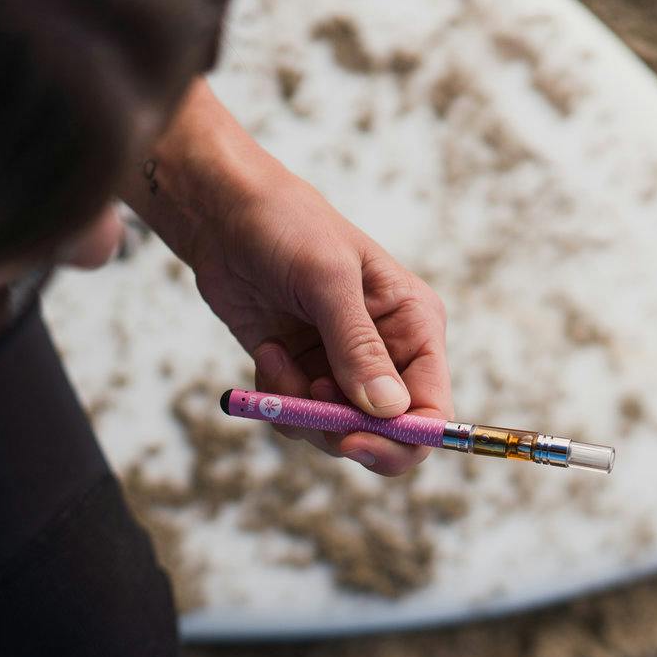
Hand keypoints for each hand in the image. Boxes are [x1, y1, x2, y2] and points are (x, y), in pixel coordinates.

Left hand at [124, 82, 451, 475]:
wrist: (224, 215)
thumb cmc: (287, 226)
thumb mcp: (326, 281)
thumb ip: (358, 348)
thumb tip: (388, 411)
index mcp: (415, 326)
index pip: (432, 408)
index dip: (402, 438)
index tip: (353, 441)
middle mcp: (389, 354)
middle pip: (390, 434)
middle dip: (344, 431)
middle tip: (307, 413)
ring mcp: (345, 369)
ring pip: (338, 432)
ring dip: (301, 409)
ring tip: (275, 358)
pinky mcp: (305, 375)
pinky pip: (300, 418)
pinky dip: (279, 399)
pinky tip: (266, 353)